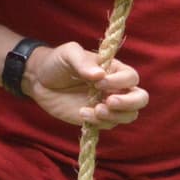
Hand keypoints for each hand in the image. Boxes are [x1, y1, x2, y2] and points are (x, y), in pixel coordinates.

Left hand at [26, 42, 148, 126]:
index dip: (119, 82)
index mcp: (113, 69)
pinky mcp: (96, 118)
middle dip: (129, 103)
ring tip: (95, 110)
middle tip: (109, 102)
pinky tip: (82, 114)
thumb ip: (82, 62)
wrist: (39, 80)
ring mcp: (107, 105)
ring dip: (115, 116)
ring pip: (128, 116)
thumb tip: (99, 74)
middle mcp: (115, 88)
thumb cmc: (57, 62)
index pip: (131, 77)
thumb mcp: (68, 54)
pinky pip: (108, 125)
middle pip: (140, 98)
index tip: (99, 82)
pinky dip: (99, 122)